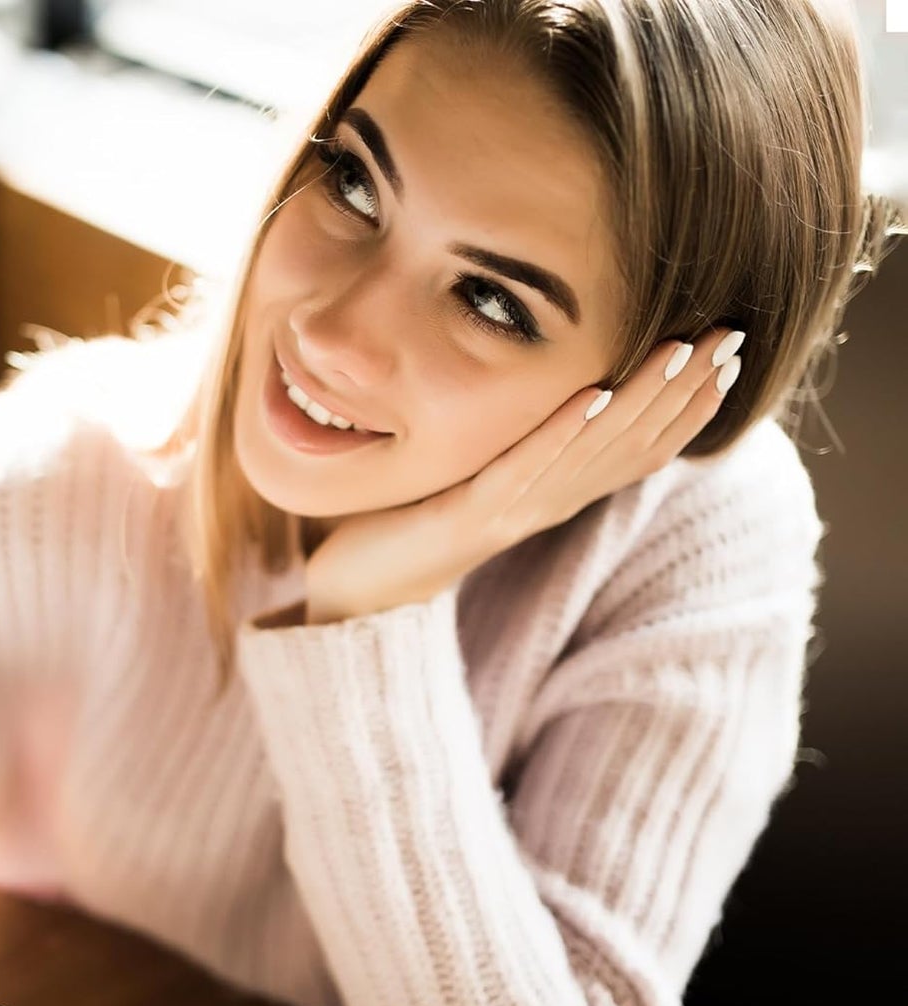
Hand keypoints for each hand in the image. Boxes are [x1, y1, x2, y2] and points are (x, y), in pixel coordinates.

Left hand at [304, 327, 745, 623]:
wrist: (353, 587)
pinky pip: (525, 470)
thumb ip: (515, 439)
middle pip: (631, 444)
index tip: (731, 350)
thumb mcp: (475, 471)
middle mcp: (544, 504)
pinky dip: (562, 433)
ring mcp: (511, 512)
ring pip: (592, 452)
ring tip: (683, 352)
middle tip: (733, 336)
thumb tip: (553, 390)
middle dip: (683, 391)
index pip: (636, 445)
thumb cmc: (408, 523)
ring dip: (640, 402)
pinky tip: (594, 394)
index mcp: (551, 493)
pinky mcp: (469, 517)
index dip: (687, 404)